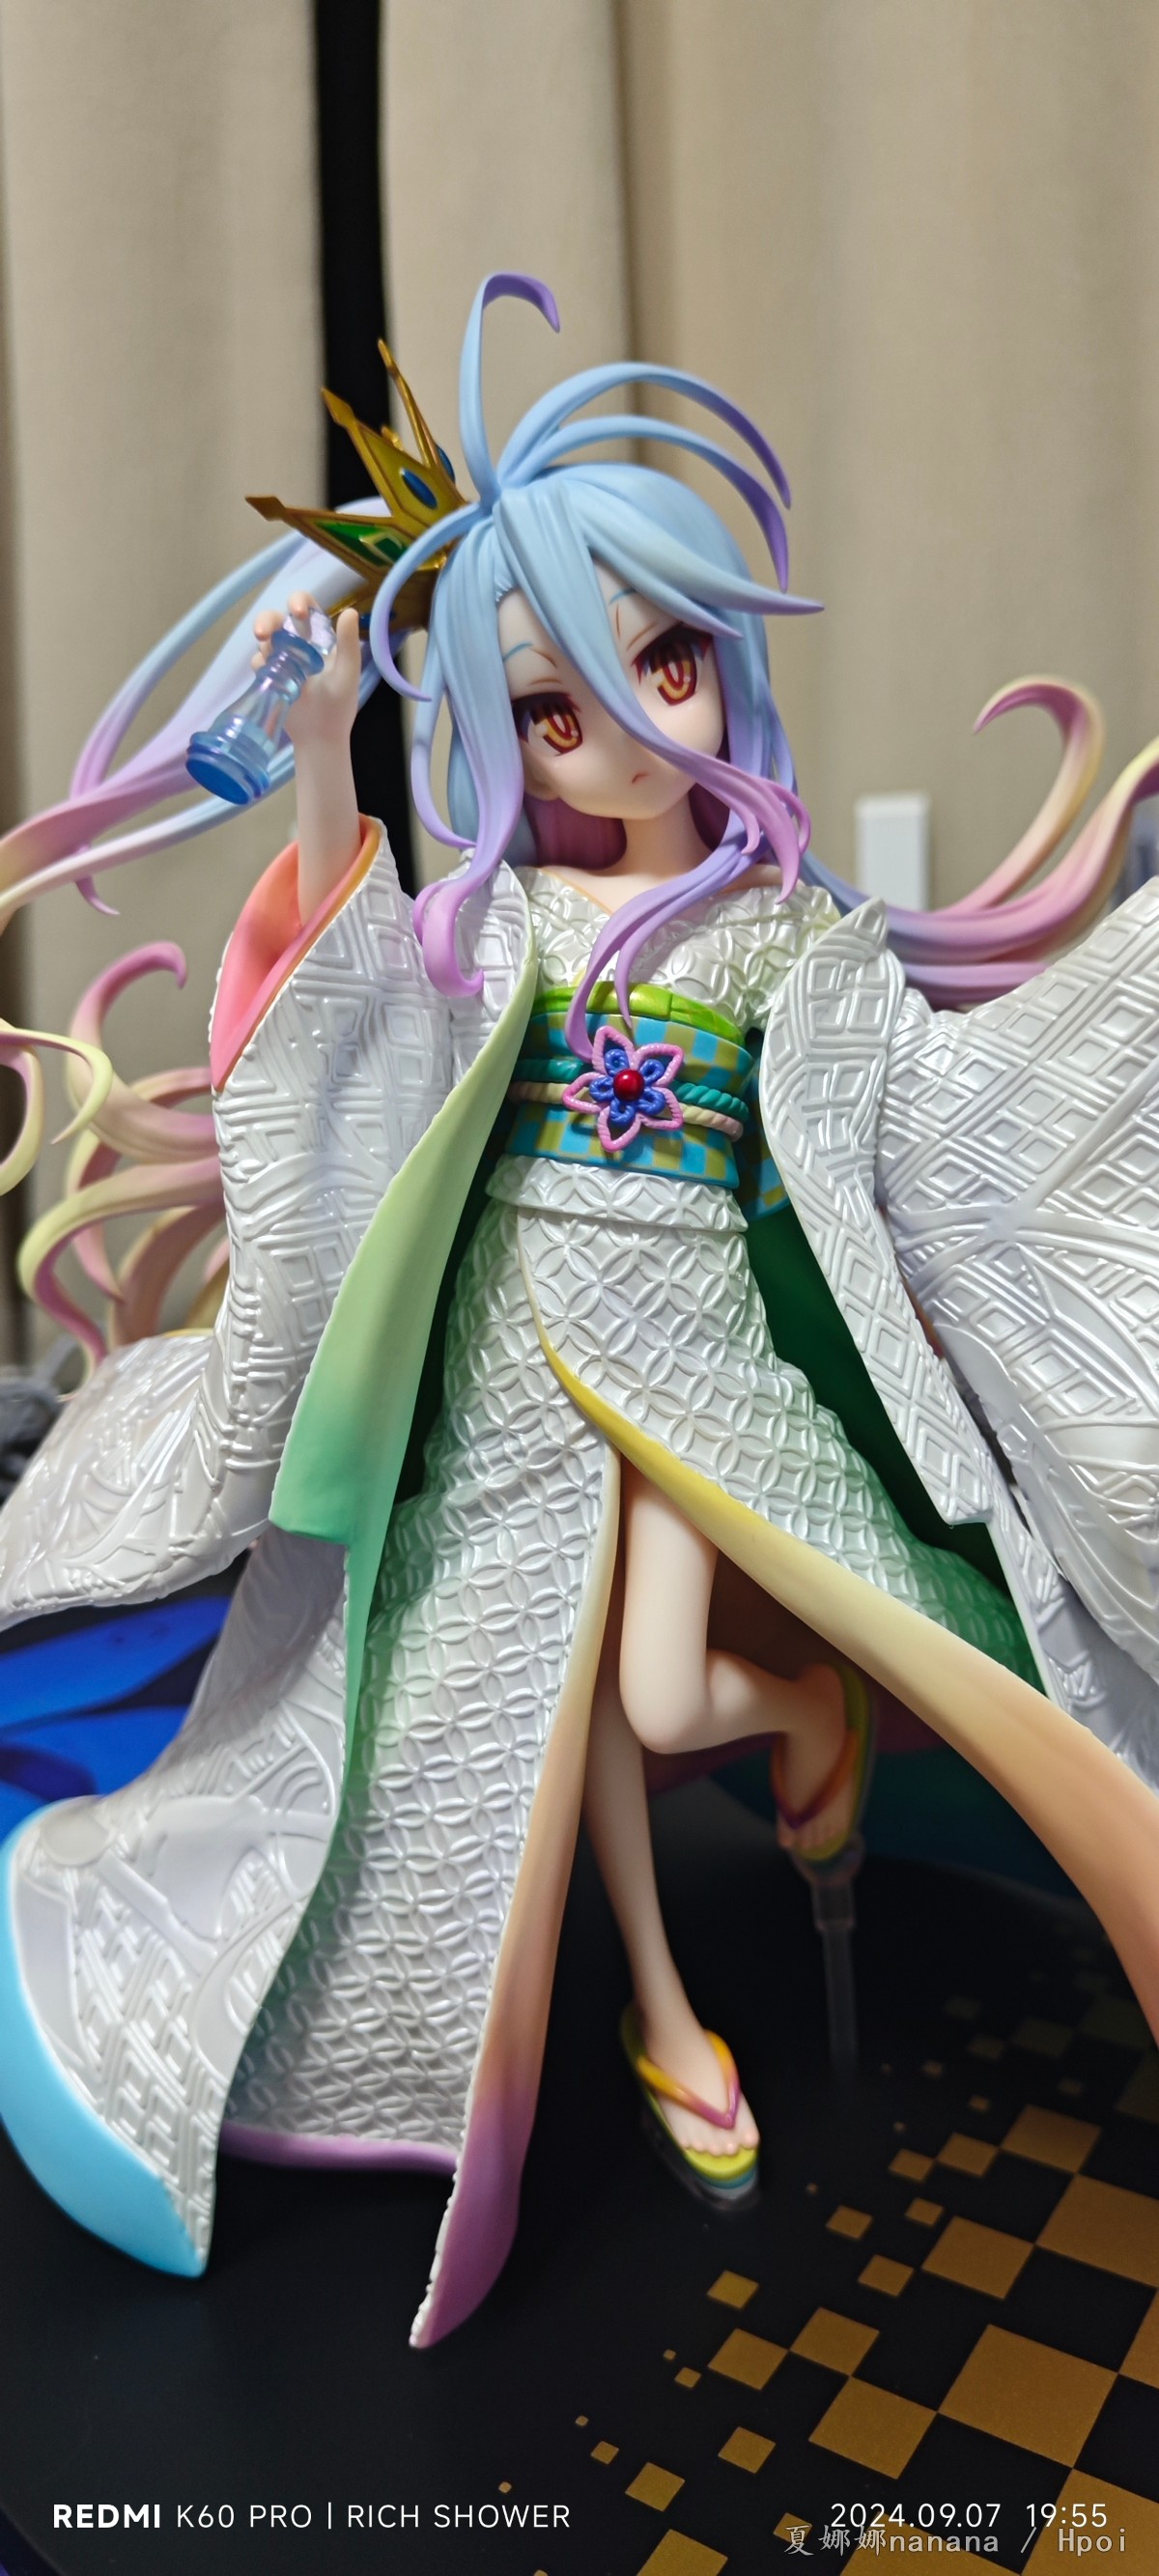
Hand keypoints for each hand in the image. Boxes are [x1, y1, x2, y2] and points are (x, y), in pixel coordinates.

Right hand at [252, 592, 361, 747]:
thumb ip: (349, 644)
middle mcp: (299, 643)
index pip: (307, 608)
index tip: (297, 613)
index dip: (298, 602)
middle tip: (263, 633)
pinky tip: (267, 674)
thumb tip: (349, 611)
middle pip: (277, 618)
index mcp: (320, 638)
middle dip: (266, 620)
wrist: (320, 738)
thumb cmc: (339, 706)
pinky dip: (260, 664)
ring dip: (263, 642)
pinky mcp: (270, 675)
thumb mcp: (347, 674)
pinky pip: (258, 661)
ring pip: (265, 637)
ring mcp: (282, 659)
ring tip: (269, 658)